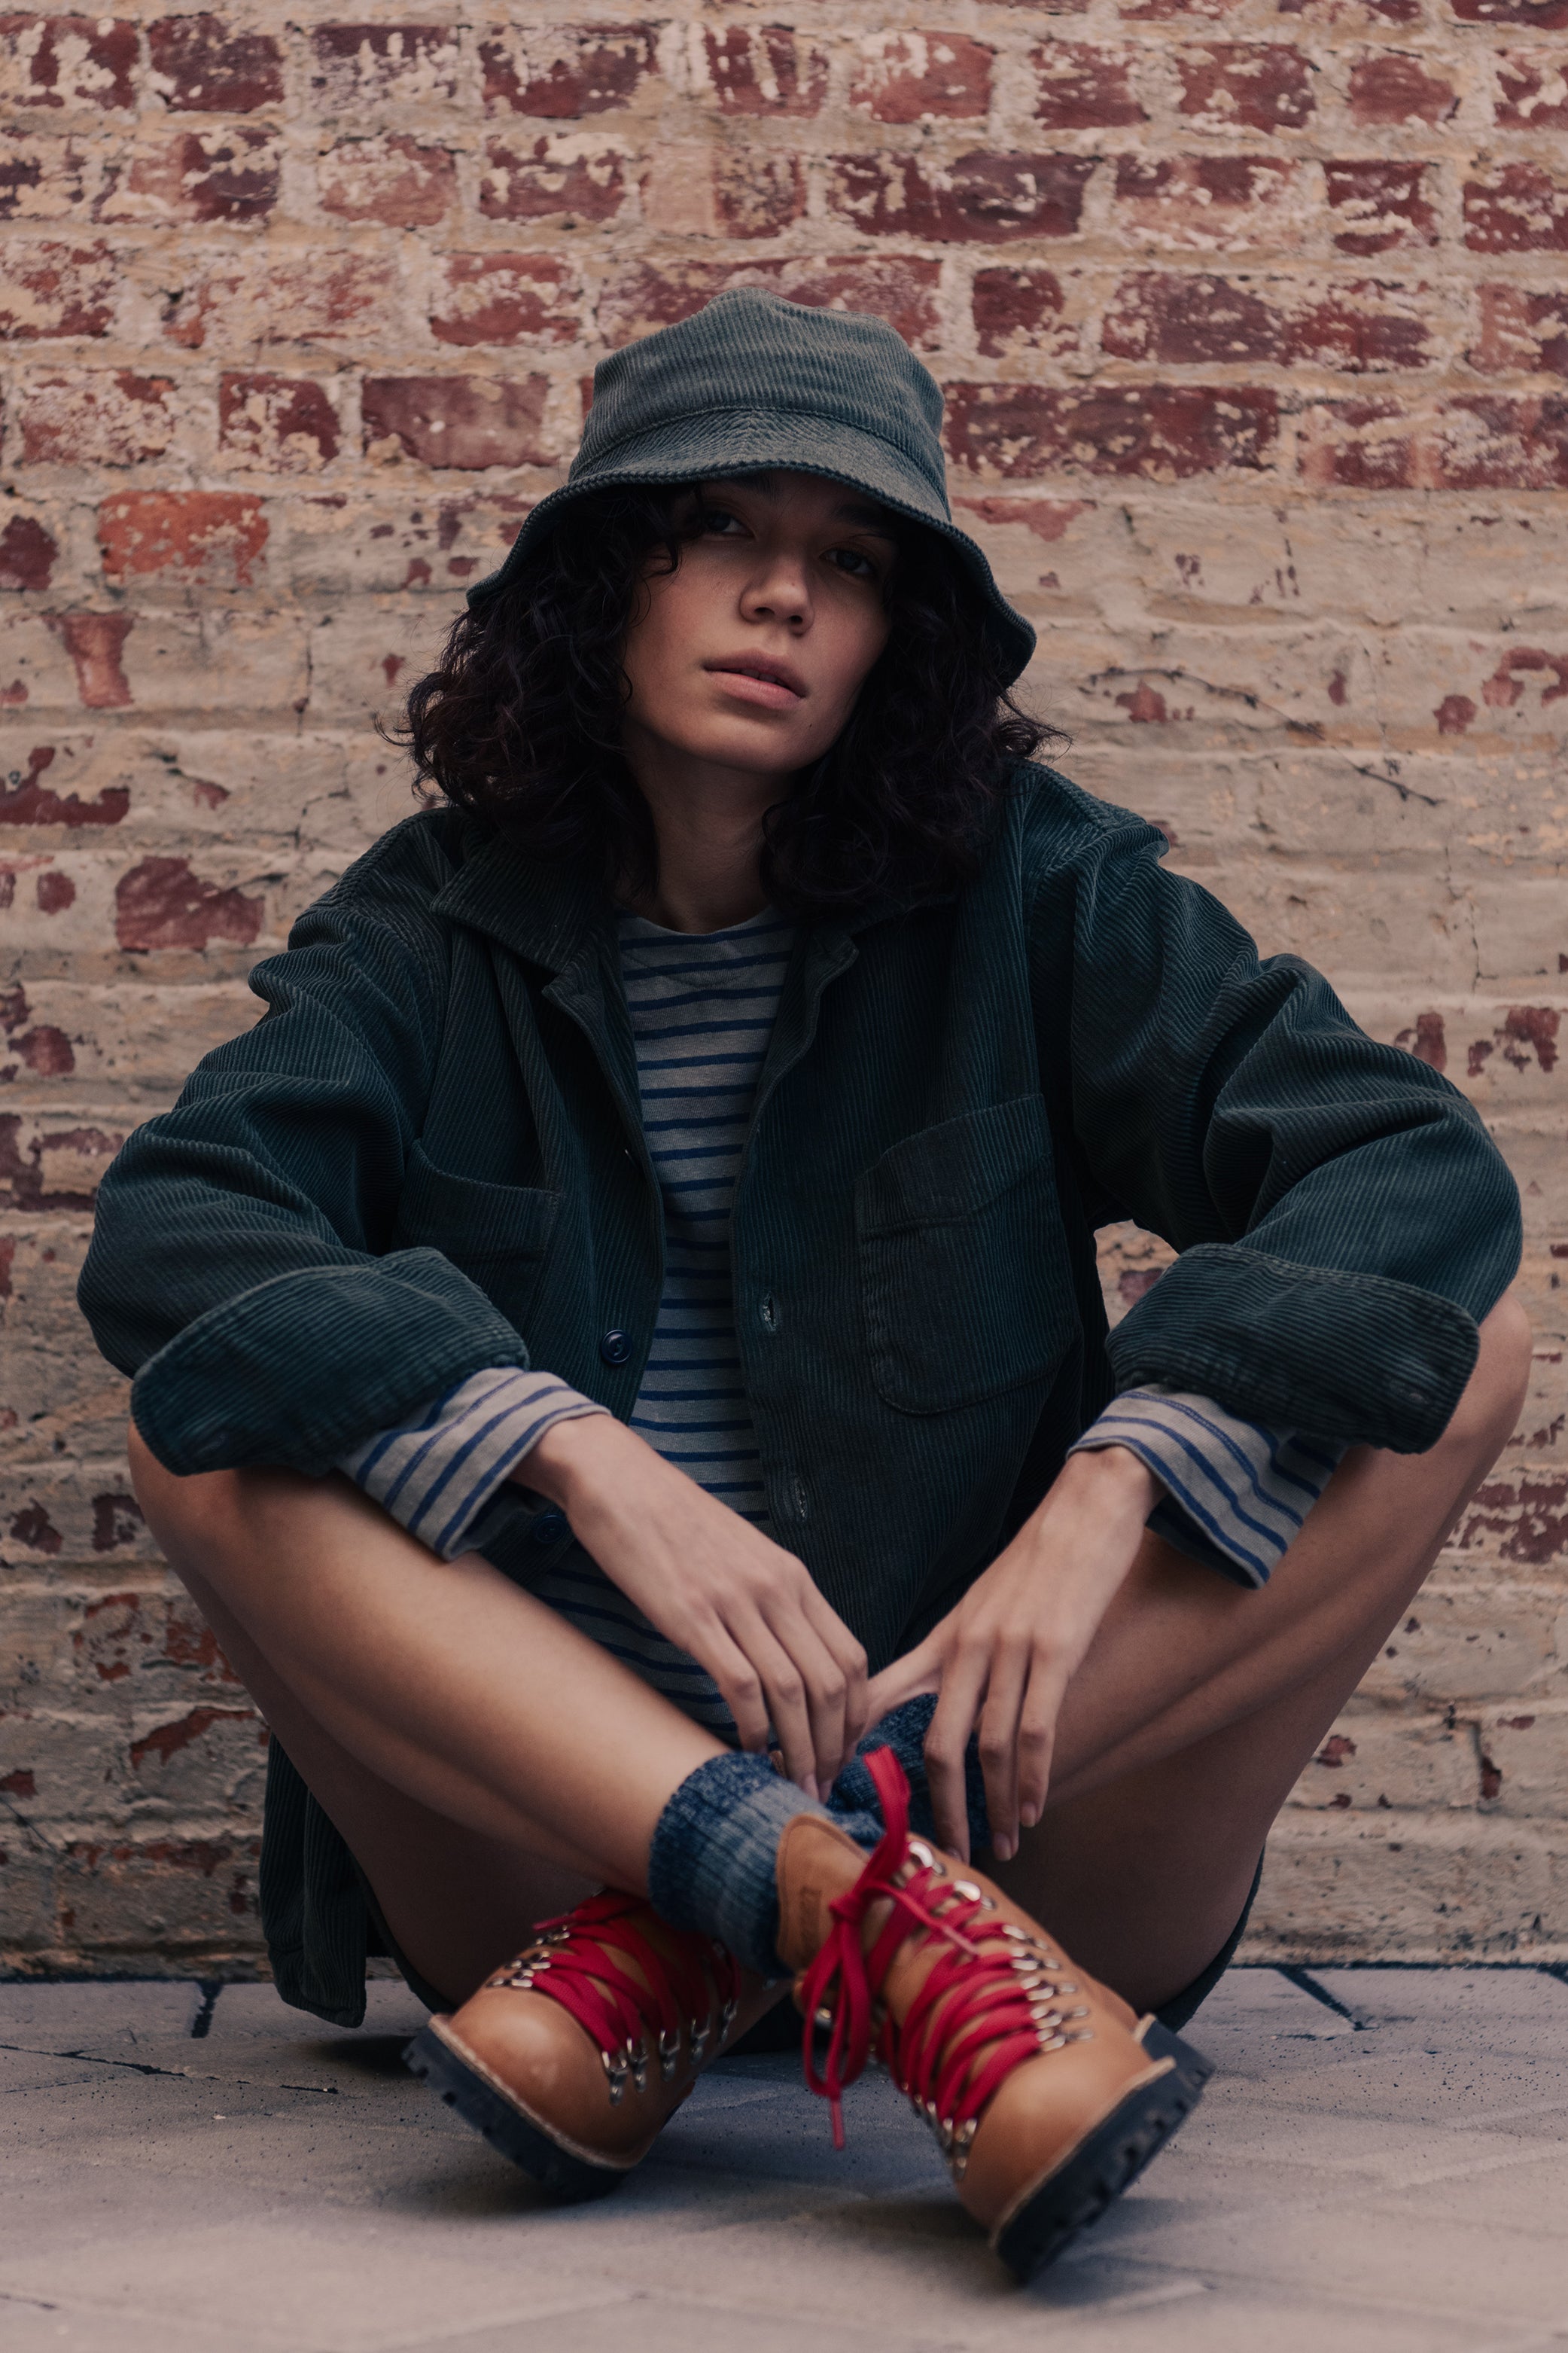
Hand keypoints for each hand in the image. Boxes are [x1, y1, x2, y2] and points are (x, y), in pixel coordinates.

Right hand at [525, 1415, 869, 1797]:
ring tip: (795, 1787)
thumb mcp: (742, 1556)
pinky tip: (749, 1754)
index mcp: (793, 1577)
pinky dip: (754, 1730)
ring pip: (793, 1691)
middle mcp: (776, 1589)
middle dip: (835, 1746)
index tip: (844, 1753)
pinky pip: (741, 1685)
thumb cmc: (675, 1525)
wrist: (620, 1481)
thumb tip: (788, 1660)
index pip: (853, 1657)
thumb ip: (771, 1602)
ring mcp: (736, 1602)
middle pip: (832, 1683)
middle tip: (824, 1786)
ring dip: (800, 1750)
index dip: (856, 1716)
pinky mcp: (693, 1616)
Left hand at [864, 1448, 1158, 1862]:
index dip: (861, 1750)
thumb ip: (957, 1656)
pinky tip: (1033, 1809)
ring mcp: (1010, 1647)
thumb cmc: (1038, 1563)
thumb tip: (934, 1705)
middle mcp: (967, 1645)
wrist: (1088, 1508)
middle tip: (945, 1850)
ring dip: (993, 1805)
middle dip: (938, 1806)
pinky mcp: (1055, 1649)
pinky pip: (1036, 1728)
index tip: (849, 1797)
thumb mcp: (981, 1605)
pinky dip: (1032, 1777)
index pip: (885, 1699)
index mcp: (944, 1637)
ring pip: (988, 1745)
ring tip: (1002, 1844)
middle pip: (935, 1742)